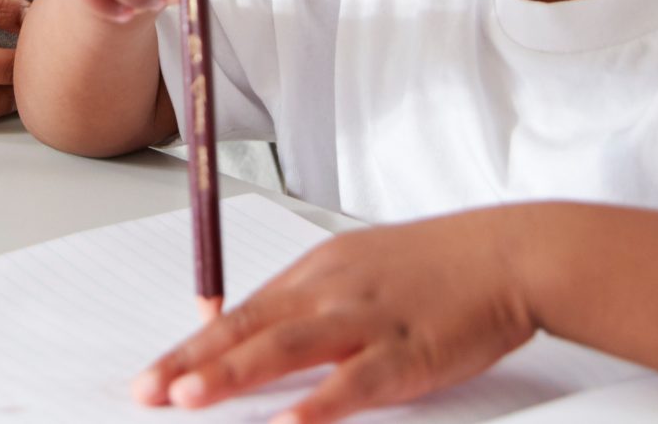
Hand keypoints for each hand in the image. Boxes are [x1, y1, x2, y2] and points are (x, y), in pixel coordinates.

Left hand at [134, 213, 536, 423]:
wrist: (511, 254)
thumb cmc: (440, 266)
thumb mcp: (362, 268)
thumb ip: (310, 301)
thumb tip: (258, 332)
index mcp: (318, 272)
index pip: (241, 312)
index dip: (192, 346)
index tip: (152, 374)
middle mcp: (333, 291)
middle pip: (250, 328)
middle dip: (193, 362)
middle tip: (146, 391)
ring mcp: (370, 320)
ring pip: (288, 347)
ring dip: (234, 373)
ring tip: (189, 398)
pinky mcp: (410, 351)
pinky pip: (358, 381)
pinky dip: (320, 403)